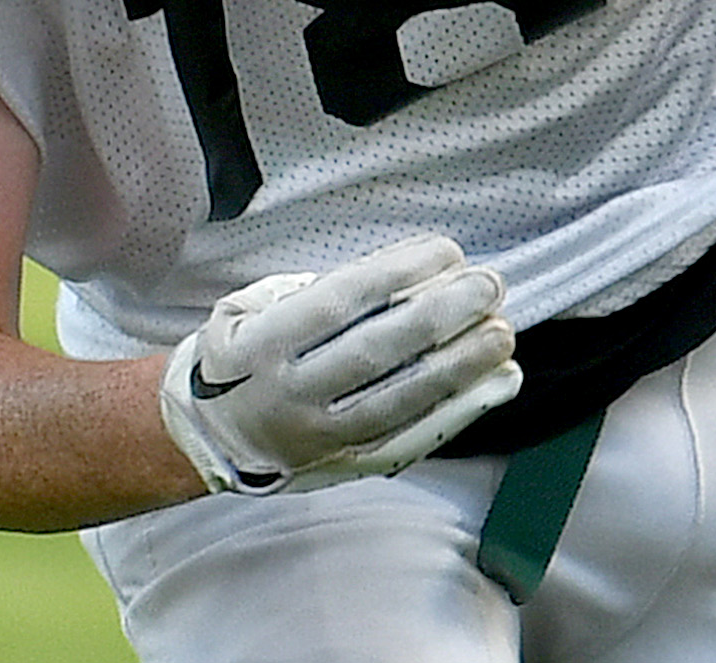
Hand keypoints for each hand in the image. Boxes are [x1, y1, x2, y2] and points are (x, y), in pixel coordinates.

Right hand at [159, 234, 522, 494]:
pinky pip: (415, 437)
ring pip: (401, 400)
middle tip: (488, 285)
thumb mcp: (252, 307)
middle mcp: (291, 394)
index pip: (340, 304)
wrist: (214, 435)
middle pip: (376, 353)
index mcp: (262, 345)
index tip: (445, 251)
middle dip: (439, 316)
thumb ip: (320, 291)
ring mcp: (324, 436)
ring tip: (501, 331)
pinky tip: (498, 381)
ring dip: (461, 365)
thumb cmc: (243, 355)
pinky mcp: (353, 463)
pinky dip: (462, 409)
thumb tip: (407, 271)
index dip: (398, 275)